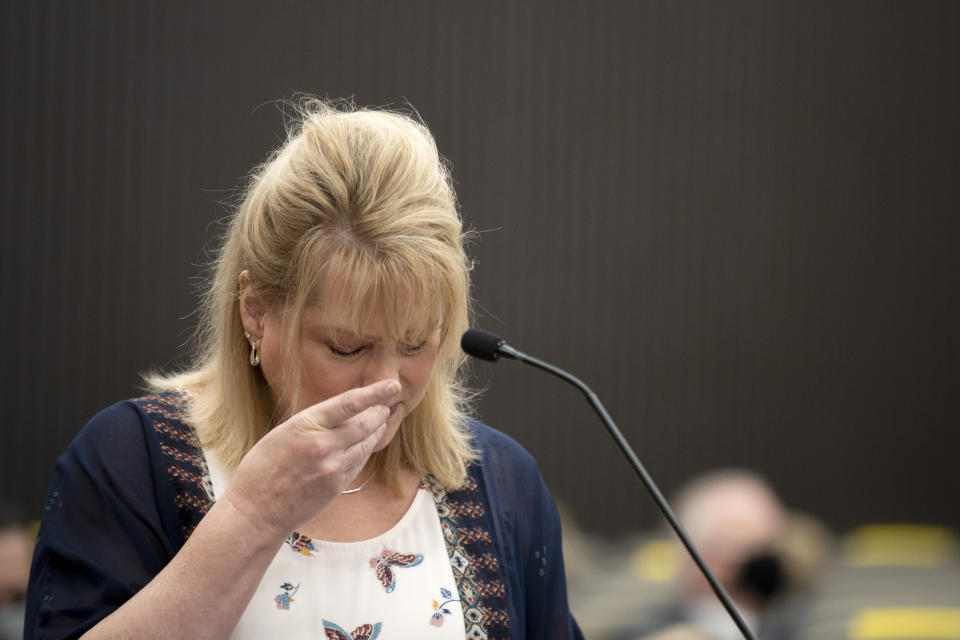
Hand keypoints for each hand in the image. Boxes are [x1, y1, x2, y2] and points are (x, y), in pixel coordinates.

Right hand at [220, 379, 400, 539]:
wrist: (256, 512)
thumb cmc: (261, 469)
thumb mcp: (282, 433)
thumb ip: (312, 423)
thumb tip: (340, 414)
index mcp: (305, 425)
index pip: (349, 403)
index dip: (375, 393)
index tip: (392, 386)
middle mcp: (323, 445)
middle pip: (364, 424)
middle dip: (380, 412)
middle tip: (389, 404)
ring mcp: (332, 468)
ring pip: (365, 444)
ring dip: (377, 430)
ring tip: (383, 420)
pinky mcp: (337, 486)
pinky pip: (359, 462)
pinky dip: (366, 450)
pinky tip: (368, 443)